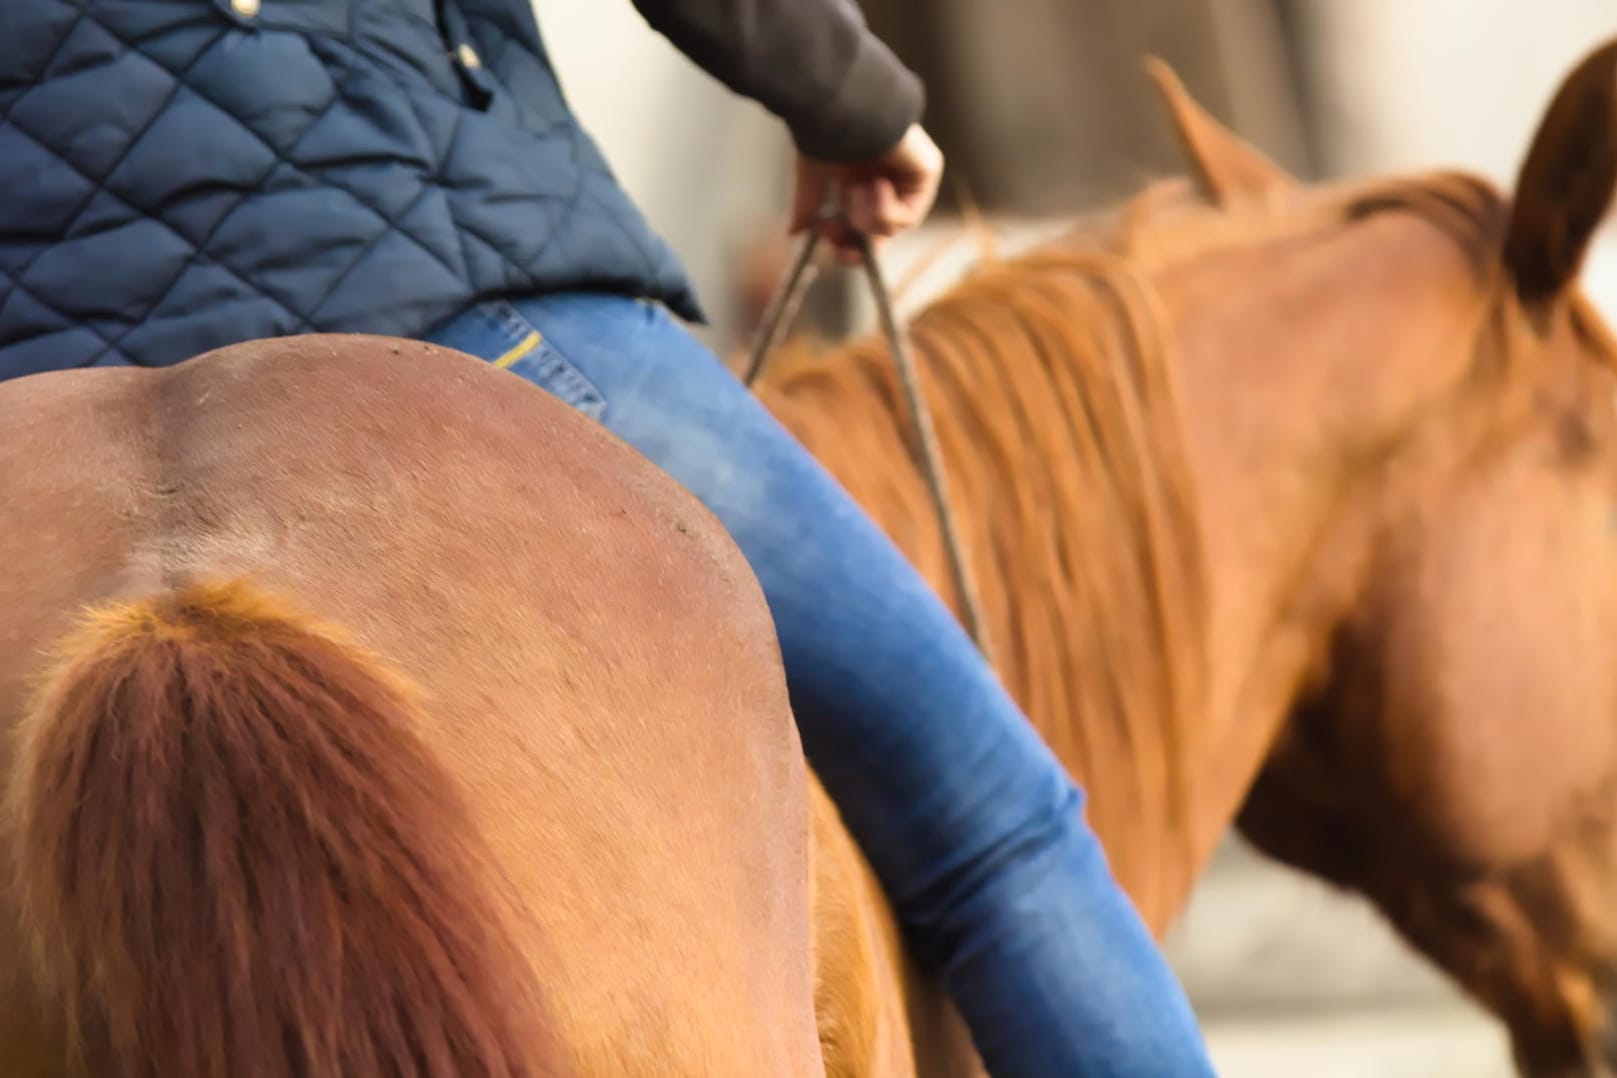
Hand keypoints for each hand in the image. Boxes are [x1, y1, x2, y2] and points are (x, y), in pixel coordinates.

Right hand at [790, 124, 943, 263]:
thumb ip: (808, 206)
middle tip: (839, 248)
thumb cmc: (827, 133)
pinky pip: (908, 215)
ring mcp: (909, 175)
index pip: (864, 223)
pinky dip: (884, 208)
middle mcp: (888, 177)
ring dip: (866, 216)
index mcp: (863, 176)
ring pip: (891, 226)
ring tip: (854, 190)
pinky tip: (873, 183)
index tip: (833, 250)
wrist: (844, 109)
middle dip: (858, 243)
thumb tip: (793, 232)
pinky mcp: (926, 172)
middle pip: (882, 231)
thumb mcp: (813, 177)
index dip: (849, 243)